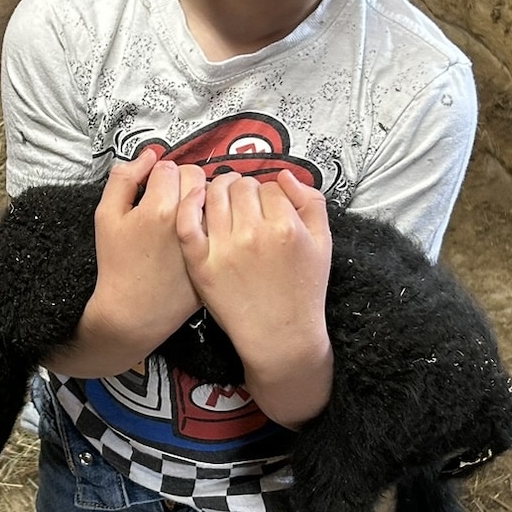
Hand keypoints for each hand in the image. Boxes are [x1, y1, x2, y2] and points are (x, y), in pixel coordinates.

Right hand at [48, 149, 204, 377]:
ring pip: (214, 197)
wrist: (135, 311)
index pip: (169, 167)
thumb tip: (150, 154)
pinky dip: (215, 221)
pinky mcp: (219, 254)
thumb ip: (124, 178)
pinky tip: (200, 233)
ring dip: (201, 198)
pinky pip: (224, 222)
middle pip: (196, 176)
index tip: (150, 191)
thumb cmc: (117, 263)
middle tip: (167, 201)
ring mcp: (208, 239)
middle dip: (181, 182)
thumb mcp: (106, 216)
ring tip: (185, 215)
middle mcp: (189, 220)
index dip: (156, 176)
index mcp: (159, 207)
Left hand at [176, 169, 333, 425]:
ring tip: (224, 200)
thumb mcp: (323, 243)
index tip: (267, 204)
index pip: (270, 186)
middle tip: (245, 202)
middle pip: (241, 187)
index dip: (269, 192)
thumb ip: (312, 203)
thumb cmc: (304, 290)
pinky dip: (189, 203)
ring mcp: (223, 249)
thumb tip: (285, 174)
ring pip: (213, 195)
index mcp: (286, 227)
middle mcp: (253, 234)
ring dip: (219, 190)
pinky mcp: (200, 264)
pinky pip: (187, 221)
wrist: (280, 336)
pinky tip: (196, 200)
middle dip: (245, 188)